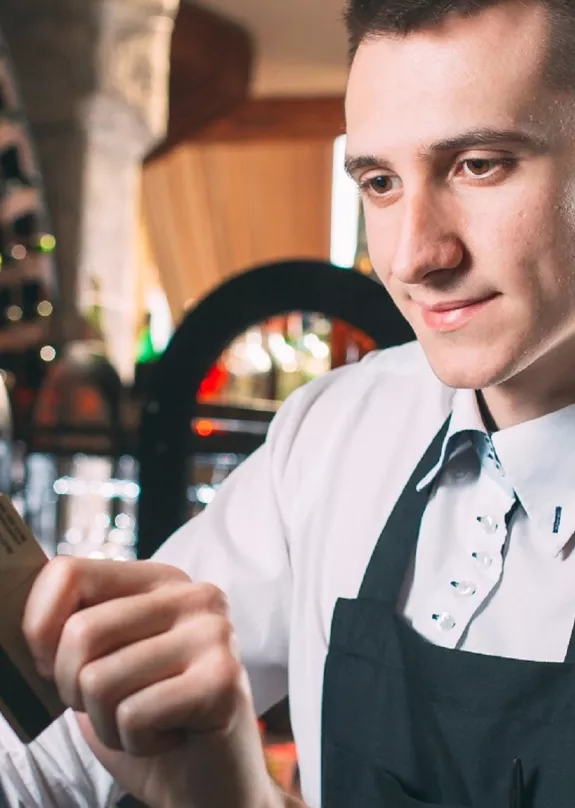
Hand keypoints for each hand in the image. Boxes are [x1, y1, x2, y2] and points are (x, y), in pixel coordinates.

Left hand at [23, 557, 278, 807]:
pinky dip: (135, 742)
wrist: (208, 783)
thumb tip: (19, 626)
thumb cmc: (148, 721)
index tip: (53, 667)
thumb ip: (71, 631)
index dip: (39, 627)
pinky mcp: (223, 680)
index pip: (69, 573)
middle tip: (110, 707)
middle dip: (74, 689)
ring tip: (144, 725)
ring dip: (108, 723)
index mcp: (159, 580)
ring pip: (100, 680)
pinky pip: (133, 714)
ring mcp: (214, 633)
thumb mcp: (100, 664)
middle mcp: (193, 595)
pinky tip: (168, 737)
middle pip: (81, 631)